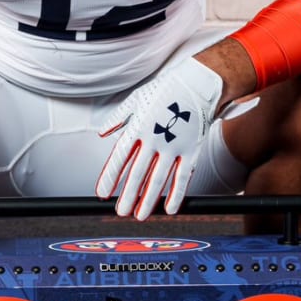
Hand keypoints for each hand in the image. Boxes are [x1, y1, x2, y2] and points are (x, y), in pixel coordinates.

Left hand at [96, 57, 223, 219]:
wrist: (198, 84)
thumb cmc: (166, 90)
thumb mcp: (136, 99)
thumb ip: (118, 119)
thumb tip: (102, 133)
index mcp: (138, 127)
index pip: (120, 157)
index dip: (110, 177)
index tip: (102, 193)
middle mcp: (153, 139)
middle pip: (137, 173)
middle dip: (127, 195)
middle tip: (120, 212)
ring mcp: (173, 146)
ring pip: (158, 179)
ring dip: (148, 200)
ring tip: (140, 216)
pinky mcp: (191, 150)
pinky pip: (182, 177)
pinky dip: (176, 194)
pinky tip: (168, 208)